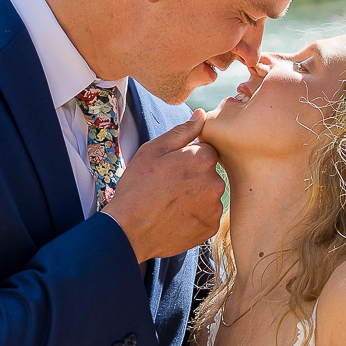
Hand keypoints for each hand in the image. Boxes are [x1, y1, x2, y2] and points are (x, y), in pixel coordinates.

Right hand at [103, 109, 223, 262]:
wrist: (129, 231)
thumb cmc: (137, 187)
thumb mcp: (153, 150)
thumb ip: (182, 131)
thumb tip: (201, 115)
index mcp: (203, 158)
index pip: (206, 150)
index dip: (188, 158)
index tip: (172, 168)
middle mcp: (215, 182)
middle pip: (210, 173)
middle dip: (194, 177)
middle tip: (168, 187)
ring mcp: (214, 207)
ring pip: (209, 195)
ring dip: (196, 196)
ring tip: (170, 204)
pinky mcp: (210, 227)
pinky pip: (207, 215)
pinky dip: (195, 215)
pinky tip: (175, 217)